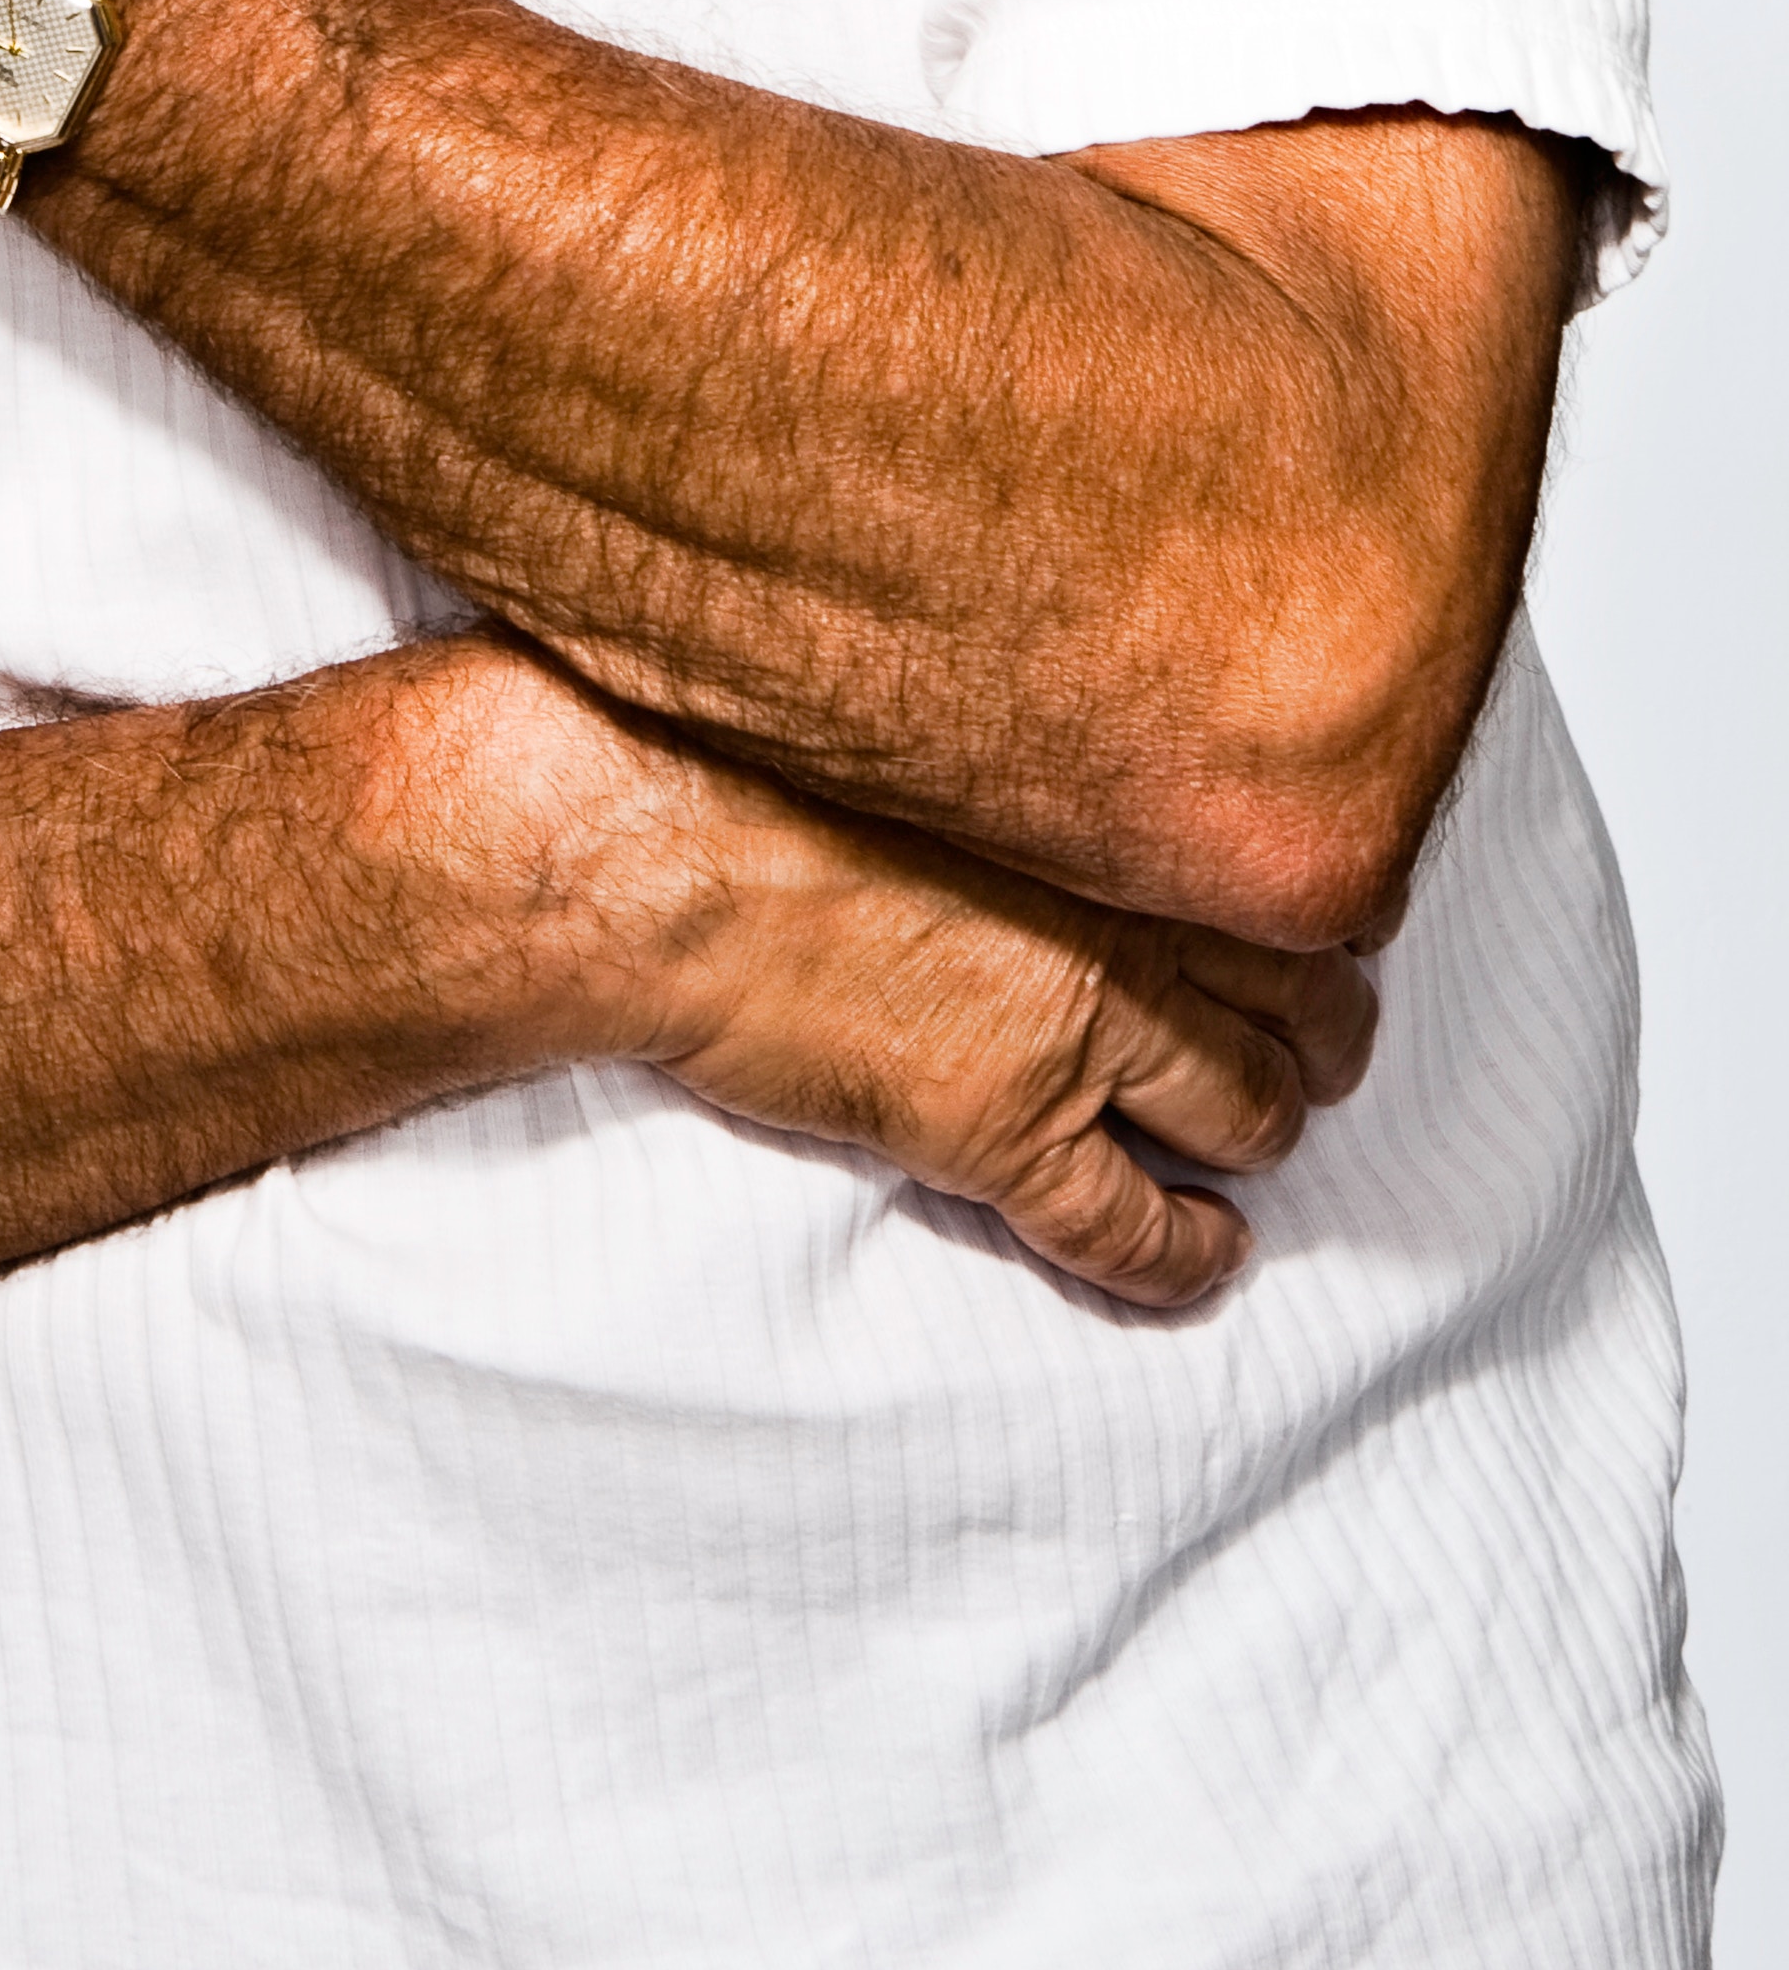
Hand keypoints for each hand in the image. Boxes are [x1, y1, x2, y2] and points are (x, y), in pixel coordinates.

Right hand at [615, 713, 1374, 1305]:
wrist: (651, 853)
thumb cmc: (738, 754)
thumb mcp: (915, 710)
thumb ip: (1009, 732)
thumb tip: (1025, 720)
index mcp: (1108, 807)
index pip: (1284, 871)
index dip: (1316, 910)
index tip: (1310, 920)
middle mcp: (1123, 921)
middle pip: (1302, 1002)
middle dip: (1318, 1032)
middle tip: (1306, 1042)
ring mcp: (1074, 1039)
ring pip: (1248, 1114)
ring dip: (1263, 1132)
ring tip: (1251, 1140)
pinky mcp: (1002, 1136)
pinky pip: (1136, 1231)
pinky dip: (1189, 1258)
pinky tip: (1205, 1255)